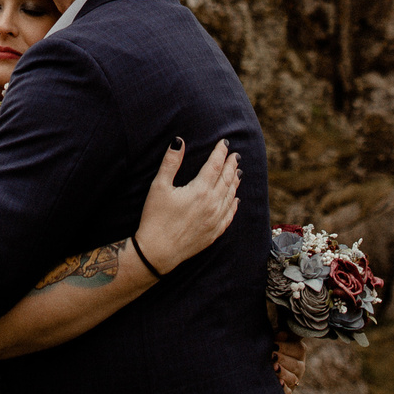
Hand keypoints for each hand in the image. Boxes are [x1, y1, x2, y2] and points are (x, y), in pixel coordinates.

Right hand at [131, 137, 238, 276]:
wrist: (157, 252)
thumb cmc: (155, 218)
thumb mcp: (159, 187)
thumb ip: (170, 162)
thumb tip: (179, 141)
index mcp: (200, 190)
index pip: (214, 166)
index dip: (220, 153)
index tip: (225, 143)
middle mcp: (212, 204)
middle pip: (226, 180)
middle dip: (231, 165)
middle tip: (236, 155)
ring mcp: (215, 220)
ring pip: (230, 197)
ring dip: (234, 183)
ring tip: (237, 172)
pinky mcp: (214, 233)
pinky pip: (229, 216)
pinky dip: (234, 205)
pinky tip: (236, 200)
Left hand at [273, 336, 305, 393]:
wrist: (264, 361)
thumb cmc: (271, 345)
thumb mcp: (275, 339)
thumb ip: (279, 337)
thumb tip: (282, 334)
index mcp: (299, 351)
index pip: (298, 349)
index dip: (286, 347)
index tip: (274, 345)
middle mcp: (300, 366)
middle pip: (296, 365)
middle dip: (284, 360)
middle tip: (272, 356)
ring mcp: (295, 379)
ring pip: (293, 379)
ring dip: (283, 373)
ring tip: (274, 368)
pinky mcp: (288, 391)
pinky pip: (288, 392)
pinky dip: (284, 388)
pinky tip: (278, 383)